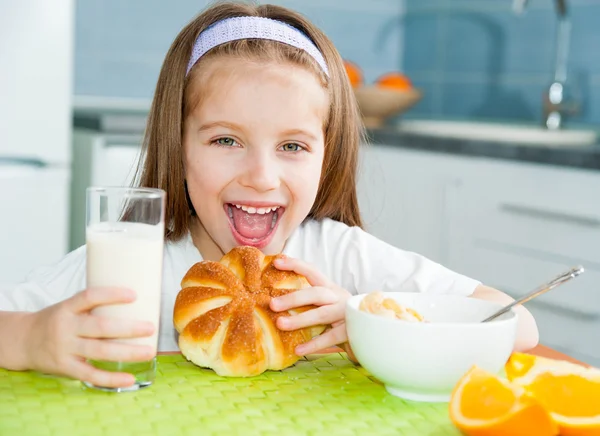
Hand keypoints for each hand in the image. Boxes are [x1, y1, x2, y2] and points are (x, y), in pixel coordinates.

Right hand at [22, 287, 154, 387]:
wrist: (23, 341)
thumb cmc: (56, 320)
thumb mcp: (69, 307)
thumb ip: (93, 305)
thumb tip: (135, 299)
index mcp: (68, 308)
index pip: (89, 297)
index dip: (111, 295)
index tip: (134, 295)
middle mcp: (66, 327)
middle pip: (100, 328)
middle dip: (128, 329)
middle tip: (150, 327)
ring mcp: (65, 349)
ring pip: (100, 352)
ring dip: (127, 353)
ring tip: (149, 352)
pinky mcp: (66, 368)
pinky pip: (91, 375)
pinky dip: (111, 379)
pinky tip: (130, 379)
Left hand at [269, 256, 354, 357]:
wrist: (373, 334)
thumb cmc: (342, 321)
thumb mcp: (326, 308)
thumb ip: (309, 306)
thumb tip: (275, 307)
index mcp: (331, 289)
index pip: (313, 272)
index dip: (296, 265)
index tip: (277, 263)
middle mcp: (339, 298)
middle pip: (315, 293)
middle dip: (293, 298)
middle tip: (272, 304)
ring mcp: (347, 313)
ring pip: (321, 314)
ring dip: (299, 319)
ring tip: (280, 324)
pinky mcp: (352, 331)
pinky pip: (331, 337)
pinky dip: (314, 344)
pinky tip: (299, 350)